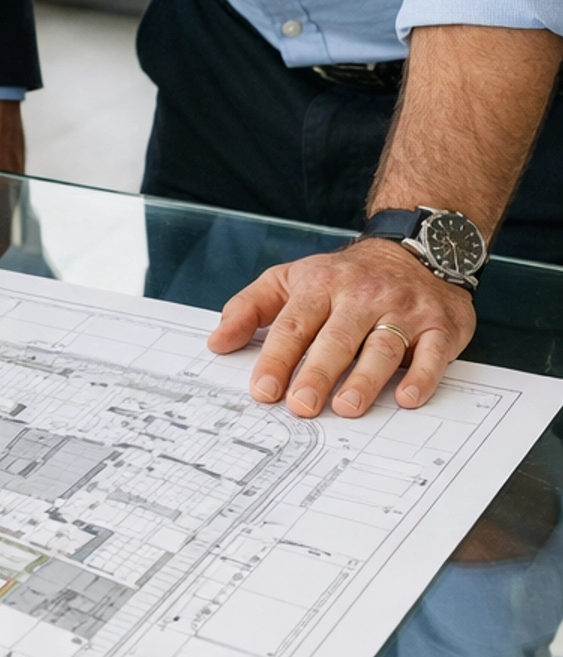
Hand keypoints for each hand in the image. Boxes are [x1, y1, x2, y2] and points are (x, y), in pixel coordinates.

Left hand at [208, 237, 475, 416]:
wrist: (414, 248)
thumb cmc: (344, 278)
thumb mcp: (291, 279)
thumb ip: (251, 308)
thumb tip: (217, 342)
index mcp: (320, 286)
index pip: (294, 324)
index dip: (277, 358)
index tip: (262, 390)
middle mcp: (361, 296)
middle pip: (336, 337)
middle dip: (317, 373)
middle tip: (301, 407)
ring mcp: (402, 310)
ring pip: (382, 345)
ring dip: (365, 378)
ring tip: (346, 408)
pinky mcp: (439, 324)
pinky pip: (432, 352)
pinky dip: (422, 375)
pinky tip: (407, 397)